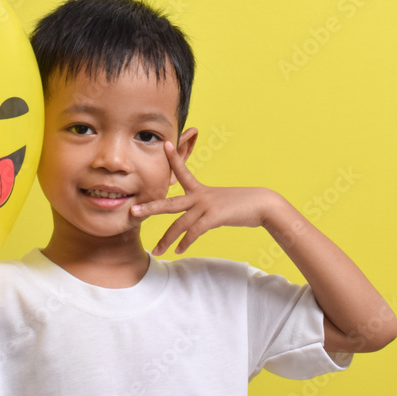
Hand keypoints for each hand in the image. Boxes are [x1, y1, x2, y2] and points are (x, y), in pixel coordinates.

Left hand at [131, 141, 280, 254]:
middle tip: (133, 212)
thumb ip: (202, 208)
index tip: (164, 145)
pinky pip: (194, 232)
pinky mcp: (214, 217)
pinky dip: (185, 243)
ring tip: (155, 250)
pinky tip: (178, 250)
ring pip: (179, 224)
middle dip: (150, 208)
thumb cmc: (240, 205)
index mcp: (199, 189)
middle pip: (169, 203)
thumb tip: (192, 220)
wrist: (262, 205)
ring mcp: (206, 206)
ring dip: (166, 239)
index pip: (182, 171)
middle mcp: (200, 196)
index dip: (172, 159)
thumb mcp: (218, 201)